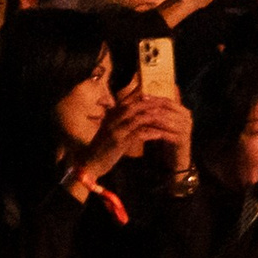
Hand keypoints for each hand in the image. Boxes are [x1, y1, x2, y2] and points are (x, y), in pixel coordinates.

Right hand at [77, 87, 191, 183]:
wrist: (90, 162)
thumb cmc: (103, 145)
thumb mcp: (112, 128)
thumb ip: (122, 118)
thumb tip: (138, 110)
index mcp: (112, 113)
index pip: (129, 98)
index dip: (144, 95)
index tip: (158, 95)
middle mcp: (113, 118)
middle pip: (136, 105)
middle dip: (153, 105)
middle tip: (167, 108)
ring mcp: (116, 129)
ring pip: (138, 118)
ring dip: (154, 118)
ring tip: (167, 120)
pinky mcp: (119, 142)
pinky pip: (138, 134)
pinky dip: (150, 133)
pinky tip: (159, 135)